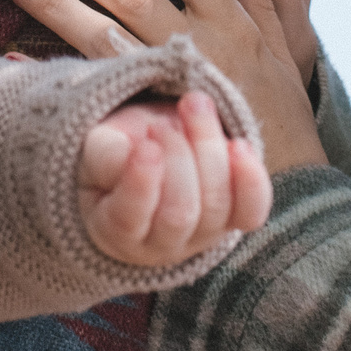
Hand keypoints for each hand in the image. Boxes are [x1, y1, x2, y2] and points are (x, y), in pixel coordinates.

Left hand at [2, 0, 327, 172]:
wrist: (287, 190)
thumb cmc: (280, 109)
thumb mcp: (289, 46)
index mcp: (230, 19)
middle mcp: (197, 47)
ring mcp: (166, 87)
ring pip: (102, 37)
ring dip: (53, 4)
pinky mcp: (145, 122)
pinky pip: (91, 92)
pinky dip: (51, 72)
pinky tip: (9, 55)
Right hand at [79, 91, 270, 265]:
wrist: (155, 150)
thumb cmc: (120, 152)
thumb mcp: (98, 149)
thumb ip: (104, 154)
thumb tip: (129, 153)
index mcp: (114, 230)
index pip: (128, 219)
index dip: (141, 184)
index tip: (146, 145)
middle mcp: (161, 244)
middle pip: (180, 213)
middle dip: (176, 158)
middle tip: (159, 125)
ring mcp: (203, 235)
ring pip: (216, 203)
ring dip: (208, 147)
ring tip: (193, 106)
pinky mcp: (235, 218)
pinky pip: (252, 210)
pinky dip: (251, 180)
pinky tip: (239, 146)